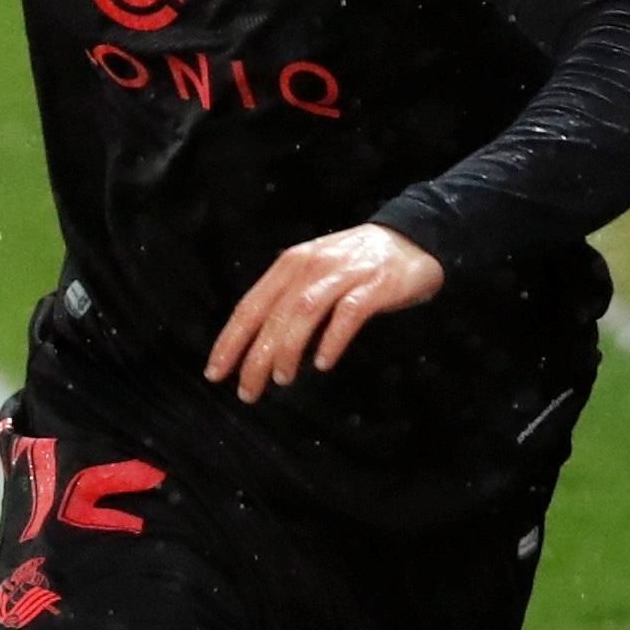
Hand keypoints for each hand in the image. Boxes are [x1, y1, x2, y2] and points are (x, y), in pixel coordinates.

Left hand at [203, 224, 441, 402]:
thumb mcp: (315, 274)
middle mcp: (312, 265)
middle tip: (247, 391)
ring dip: (289, 347)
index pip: (251, 305)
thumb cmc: (357, 264)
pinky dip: (332, 338)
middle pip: (274, 313)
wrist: (414, 238)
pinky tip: (323, 363)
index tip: (215, 373)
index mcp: (290, 264)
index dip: (231, 340)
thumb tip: (260, 347)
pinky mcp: (375, 285)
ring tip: (281, 379)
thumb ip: (289, 302)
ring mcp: (344, 273)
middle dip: (256, 355)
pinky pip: (349, 313)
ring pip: (304, 311)